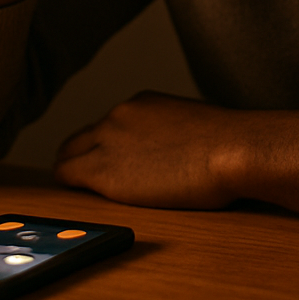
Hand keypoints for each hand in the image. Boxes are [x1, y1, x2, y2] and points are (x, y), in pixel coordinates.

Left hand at [53, 92, 246, 208]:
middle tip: (81, 175)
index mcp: (140, 105)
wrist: (230, 149)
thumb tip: (169, 151)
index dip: (105, 145)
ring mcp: (107, 141)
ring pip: (69, 155)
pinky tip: (76, 194)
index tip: (109, 159)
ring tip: (77, 186)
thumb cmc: (226, 143)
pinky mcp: (103, 171)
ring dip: (74, 170)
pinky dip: (68, 184)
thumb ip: (168, 133)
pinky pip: (68, 175)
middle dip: (80, 156)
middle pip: (82, 138)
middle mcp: (118, 117)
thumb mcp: (191, 125)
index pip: (109, 125)